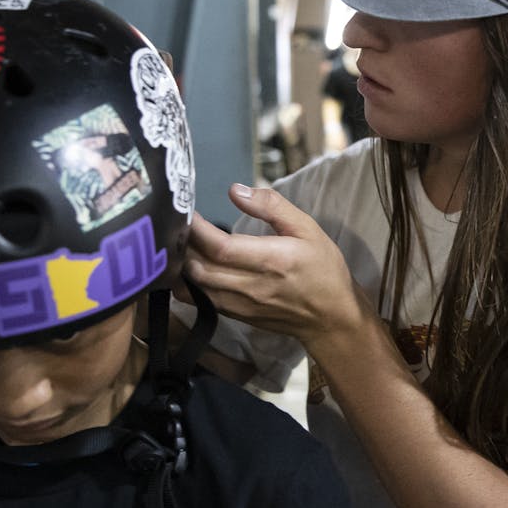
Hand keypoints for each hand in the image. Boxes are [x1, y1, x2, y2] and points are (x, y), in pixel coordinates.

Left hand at [183, 183, 368, 347]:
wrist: (332, 317)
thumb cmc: (323, 269)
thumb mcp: (307, 228)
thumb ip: (272, 206)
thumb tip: (235, 190)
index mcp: (272, 260)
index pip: (221, 247)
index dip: (197, 229)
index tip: (187, 210)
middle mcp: (253, 286)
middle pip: (200, 267)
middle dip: (182, 245)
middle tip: (176, 223)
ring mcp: (242, 305)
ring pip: (195, 286)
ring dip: (181, 264)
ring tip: (178, 242)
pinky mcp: (236, 315)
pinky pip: (201, 300)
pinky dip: (187, 283)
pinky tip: (186, 266)